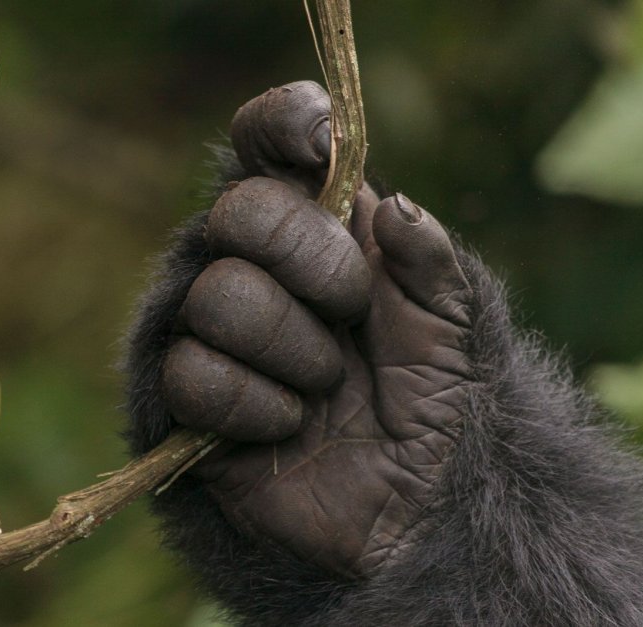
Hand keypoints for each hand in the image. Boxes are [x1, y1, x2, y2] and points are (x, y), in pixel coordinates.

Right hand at [160, 81, 472, 578]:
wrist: (415, 507)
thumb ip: (430, 258)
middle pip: (239, 212)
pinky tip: (289, 427)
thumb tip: (391, 204)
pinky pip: (193, 374)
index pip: (267, 145)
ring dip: (294, 351)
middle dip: (312, 264)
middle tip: (352, 312)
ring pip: (217, 297)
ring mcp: (217, 332)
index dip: (282, 127)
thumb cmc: (437, 403)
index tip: (321, 144)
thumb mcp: (454, 325)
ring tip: (329, 387)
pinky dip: (256, 407)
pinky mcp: (189, 400)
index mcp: (319, 230)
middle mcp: (259, 268)